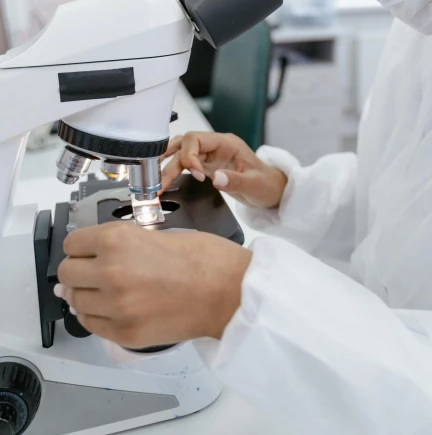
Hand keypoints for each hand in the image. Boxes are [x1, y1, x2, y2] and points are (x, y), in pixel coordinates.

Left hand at [56, 222, 251, 348]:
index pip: (72, 244)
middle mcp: (110, 272)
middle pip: (67, 273)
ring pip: (75, 300)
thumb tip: (85, 264)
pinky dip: (99, 315)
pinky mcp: (125, 333)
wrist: (229, 291)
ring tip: (113, 290)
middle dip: (80, 271)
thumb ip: (120, 246)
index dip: (82, 247)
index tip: (89, 251)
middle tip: (98, 271)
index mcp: (117, 240)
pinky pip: (91, 324)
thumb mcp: (156, 234)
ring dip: (88, 294)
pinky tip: (118, 306)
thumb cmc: (203, 259)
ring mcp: (116, 306)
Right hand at [161, 131, 286, 209]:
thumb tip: (216, 178)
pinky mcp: (207, 167)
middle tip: (161, 184)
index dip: (190, 156)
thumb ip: (236, 181)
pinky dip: (174, 171)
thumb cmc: (267, 184)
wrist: (273, 191)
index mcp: (226, 143)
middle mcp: (215, 147)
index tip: (197, 176)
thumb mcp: (255, 184)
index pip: (196, 140)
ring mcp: (210, 156)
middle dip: (171, 163)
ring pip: (181, 153)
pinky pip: (185, 164)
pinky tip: (165, 181)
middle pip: (184, 145)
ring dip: (168, 166)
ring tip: (156, 183)